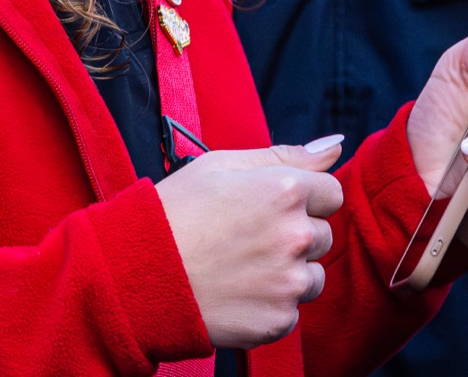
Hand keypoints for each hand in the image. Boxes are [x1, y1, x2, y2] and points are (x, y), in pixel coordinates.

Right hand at [155, 141, 344, 349]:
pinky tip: (236, 294)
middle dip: (295, 236)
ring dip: (289, 274)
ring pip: (312, 276)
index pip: (331, 193)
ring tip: (241, 269)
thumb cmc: (174, 213)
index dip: (303, 199)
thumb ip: (285, 155)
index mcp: (286, 190)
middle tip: (247, 240)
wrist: (133, 276)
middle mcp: (296, 235)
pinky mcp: (277, 321)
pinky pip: (292, 311)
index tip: (271, 209)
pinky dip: (270, 306)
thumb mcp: (221, 166)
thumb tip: (335, 147)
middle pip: (322, 234)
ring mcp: (288, 282)